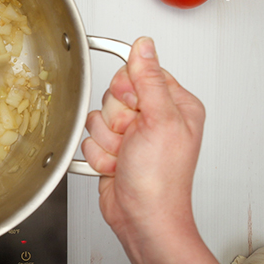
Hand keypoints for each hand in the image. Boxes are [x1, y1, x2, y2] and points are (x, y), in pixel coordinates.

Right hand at [81, 38, 234, 263]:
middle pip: (113, 94)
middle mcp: (153, 116)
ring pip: (97, 117)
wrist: (143, 218)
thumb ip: (149, 79)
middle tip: (131, 138)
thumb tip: (144, 45)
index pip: (138, 72)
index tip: (136, 109)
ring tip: (124, 156)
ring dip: (106, 141)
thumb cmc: (160, 180)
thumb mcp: (160, 121)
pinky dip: (98, 155)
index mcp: (174, 104)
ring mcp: (131, 134)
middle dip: (116, 120)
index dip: (129, 89)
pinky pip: (89, 138)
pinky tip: (115, 166)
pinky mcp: (111, 149)